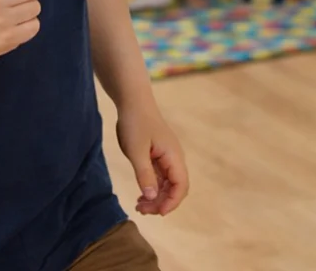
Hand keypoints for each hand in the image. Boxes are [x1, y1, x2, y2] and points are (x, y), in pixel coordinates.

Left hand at [116, 101, 188, 216]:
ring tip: (139, 206)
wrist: (134, 102)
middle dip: (162, 202)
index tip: (157, 213)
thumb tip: (152, 198)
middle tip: (141, 210)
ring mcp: (167, 156)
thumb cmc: (135, 124)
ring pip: (168, 184)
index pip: (181, 185)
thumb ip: (144, 175)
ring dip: (157, 197)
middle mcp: (174, 157)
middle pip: (176, 187)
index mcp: (173, 155)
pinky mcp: (159, 155)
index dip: (172, 202)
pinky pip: (161, 177)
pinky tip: (140, 195)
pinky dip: (153, 188)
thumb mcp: (136, 151)